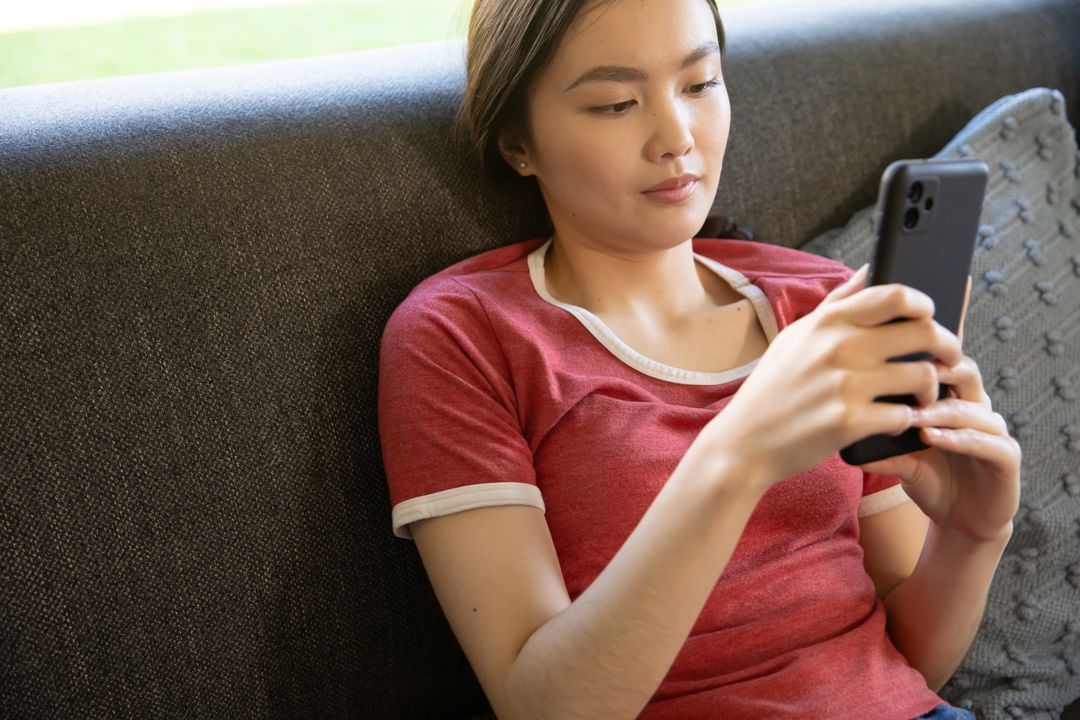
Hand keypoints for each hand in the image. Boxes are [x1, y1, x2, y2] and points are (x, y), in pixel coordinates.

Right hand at [698, 264, 968, 491]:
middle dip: (948, 346)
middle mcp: (839, 347)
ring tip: (921, 398)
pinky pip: (904, 416)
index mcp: (828, 322)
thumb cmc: (774, 388)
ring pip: (923, 376)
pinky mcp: (849, 422)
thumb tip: (869, 269)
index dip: (925, 303)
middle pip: (924, 332)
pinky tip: (895, 423)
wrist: (744, 442)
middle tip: (948, 359)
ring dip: (931, 390)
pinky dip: (907, 422)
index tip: (929, 317)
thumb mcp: (797, 336)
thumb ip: (838, 302)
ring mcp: (845, 384)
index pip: (896, 295)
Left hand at [857, 285, 1020, 542]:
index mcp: (948, 393)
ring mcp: (994, 428)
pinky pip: (986, 441)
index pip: (936, 356)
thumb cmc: (924, 473)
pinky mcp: (1007, 457)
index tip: (883, 338)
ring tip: (911, 410)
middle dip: (932, 367)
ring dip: (939, 406)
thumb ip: (870, 424)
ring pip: (971, 405)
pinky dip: (957, 438)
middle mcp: (974, 403)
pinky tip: (929, 436)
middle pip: (960, 369)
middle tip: (900, 366)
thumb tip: (827, 405)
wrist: (957, 517)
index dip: (917, 346)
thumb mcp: (891, 447)